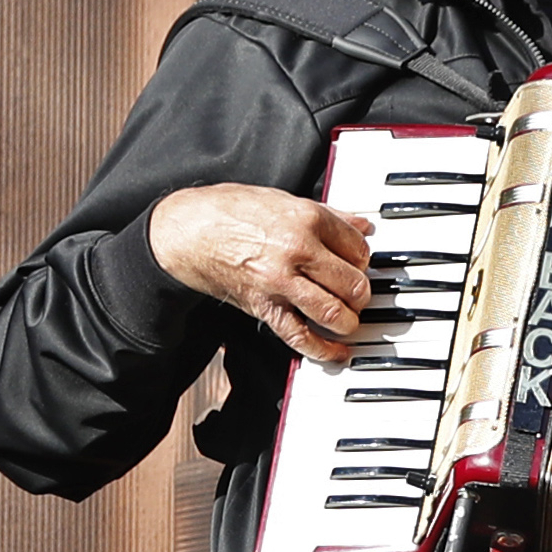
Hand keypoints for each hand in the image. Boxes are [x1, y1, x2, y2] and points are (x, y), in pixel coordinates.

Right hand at [151, 182, 376, 364]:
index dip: (363, 258)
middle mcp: (299, 250)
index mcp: (307, 218)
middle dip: (361, 293)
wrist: (188, 232)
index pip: (359, 247)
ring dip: (349, 321)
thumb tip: (361, 225)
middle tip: (357, 293)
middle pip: (353, 283)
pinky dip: (324, 350)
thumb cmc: (230, 211)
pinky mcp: (264, 307)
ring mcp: (281, 282)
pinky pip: (301, 336)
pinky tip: (337, 352)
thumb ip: (328, 214)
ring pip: (335, 313)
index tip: (358, 263)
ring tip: (348, 319)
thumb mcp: (284, 199)